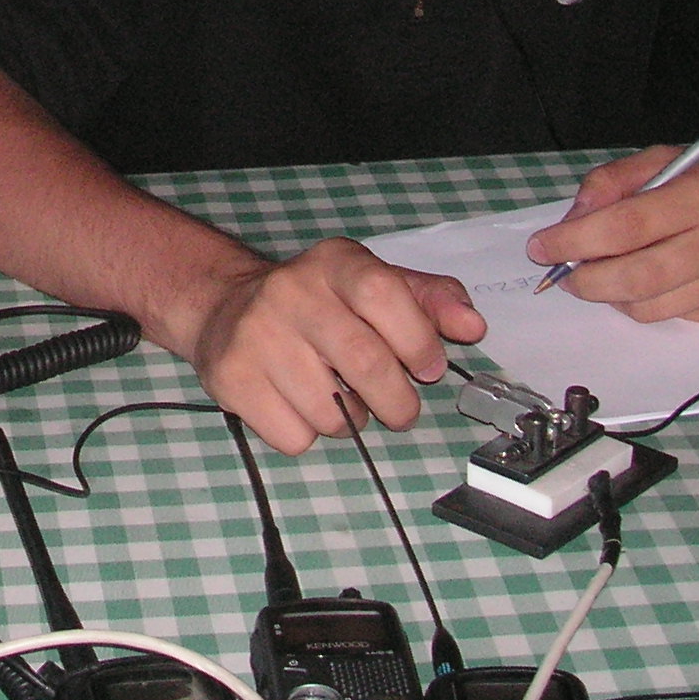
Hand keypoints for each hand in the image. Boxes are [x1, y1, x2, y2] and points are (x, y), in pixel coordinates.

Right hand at [183, 239, 485, 453]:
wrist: (225, 307)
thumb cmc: (319, 303)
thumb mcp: (374, 285)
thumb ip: (431, 300)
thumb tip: (472, 326)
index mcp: (333, 263)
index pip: (382, 293)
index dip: (417, 339)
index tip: (428, 367)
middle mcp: (289, 291)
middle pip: (364, 362)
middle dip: (398, 402)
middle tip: (401, 410)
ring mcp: (255, 335)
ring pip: (331, 412)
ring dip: (352, 421)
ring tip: (339, 397)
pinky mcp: (232, 377)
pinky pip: (295, 436)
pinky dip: (309, 434)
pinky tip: (299, 405)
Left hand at [525, 143, 698, 324]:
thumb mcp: (665, 158)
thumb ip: (612, 182)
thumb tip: (571, 222)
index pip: (627, 225)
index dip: (575, 241)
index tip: (541, 247)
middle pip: (637, 276)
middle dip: (586, 279)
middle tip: (563, 274)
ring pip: (652, 307)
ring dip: (613, 295)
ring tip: (603, 275)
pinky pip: (676, 316)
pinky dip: (650, 302)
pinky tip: (655, 279)